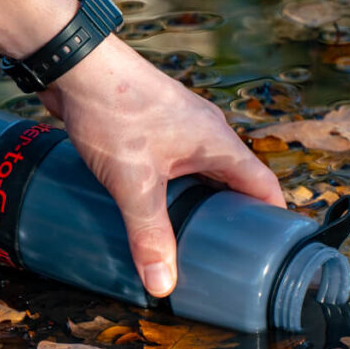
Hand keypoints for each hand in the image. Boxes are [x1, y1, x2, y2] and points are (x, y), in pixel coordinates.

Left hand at [39, 35, 285, 296]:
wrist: (77, 63)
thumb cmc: (115, 112)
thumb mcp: (134, 183)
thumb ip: (149, 233)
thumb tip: (162, 285)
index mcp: (220, 143)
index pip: (264, 186)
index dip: (272, 219)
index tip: (269, 252)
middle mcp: (207, 133)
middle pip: (235, 182)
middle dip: (231, 218)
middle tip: (224, 256)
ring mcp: (180, 127)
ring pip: (202, 173)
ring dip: (198, 203)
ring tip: (189, 240)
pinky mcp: (153, 125)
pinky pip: (175, 164)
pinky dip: (173, 188)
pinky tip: (152, 208)